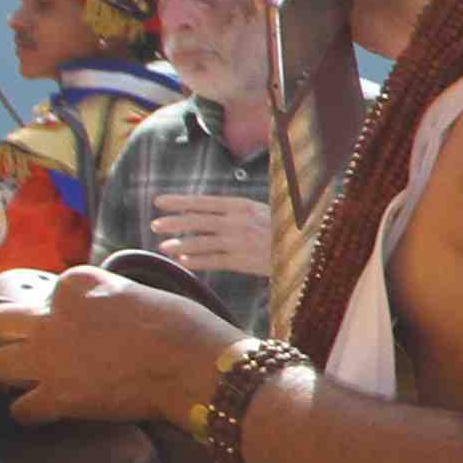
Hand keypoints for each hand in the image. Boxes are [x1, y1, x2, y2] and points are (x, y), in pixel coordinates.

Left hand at [0, 264, 238, 425]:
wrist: (194, 365)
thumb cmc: (182, 325)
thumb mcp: (135, 292)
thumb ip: (101, 298)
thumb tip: (94, 313)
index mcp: (75, 283)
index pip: (44, 295)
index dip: (56, 313)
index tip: (76, 327)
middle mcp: (51, 315)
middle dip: (11, 336)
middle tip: (34, 349)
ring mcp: (49, 357)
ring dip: (14, 373)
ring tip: (36, 380)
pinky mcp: (57, 396)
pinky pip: (20, 408)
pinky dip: (33, 412)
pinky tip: (50, 410)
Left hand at [147, 192, 277, 276]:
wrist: (306, 248)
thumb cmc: (282, 229)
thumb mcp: (260, 211)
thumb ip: (234, 211)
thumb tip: (205, 210)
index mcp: (241, 205)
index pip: (203, 202)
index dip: (179, 201)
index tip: (159, 202)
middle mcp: (238, 221)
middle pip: (197, 221)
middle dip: (173, 222)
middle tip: (155, 225)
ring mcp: (239, 242)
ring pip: (201, 242)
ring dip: (180, 244)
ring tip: (163, 246)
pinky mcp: (243, 261)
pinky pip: (212, 261)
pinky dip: (195, 261)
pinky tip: (182, 261)